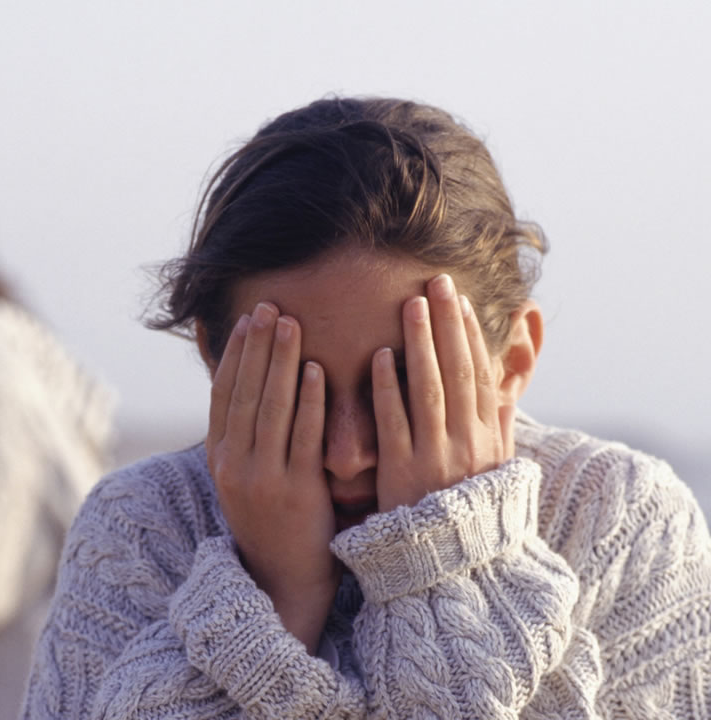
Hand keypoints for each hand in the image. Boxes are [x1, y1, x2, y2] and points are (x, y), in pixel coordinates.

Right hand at [206, 302, 337, 653]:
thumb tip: (253, 389)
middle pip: (244, 392)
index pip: (222, 394)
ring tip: (291, 324)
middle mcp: (233, 464)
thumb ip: (248, 437)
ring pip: (269, 407)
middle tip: (270, 306)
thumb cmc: (272, 522)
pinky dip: (309, 401)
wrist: (282, 581)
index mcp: (219, 458)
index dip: (235, 354)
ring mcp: (261, 478)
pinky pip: (301, 436)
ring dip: (280, 361)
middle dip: (257, 345)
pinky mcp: (294, 491)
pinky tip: (317, 370)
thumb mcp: (245, 478)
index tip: (248, 319)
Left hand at [371, 273, 510, 511]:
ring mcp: (435, 458)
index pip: (482, 376)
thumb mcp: (493, 471)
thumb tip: (507, 392)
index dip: (473, 337)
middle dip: (449, 325)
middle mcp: (467, 444)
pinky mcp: (403, 474)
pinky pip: (395, 424)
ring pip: (429, 390)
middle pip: (458, 373)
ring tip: (411, 305)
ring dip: (420, 344)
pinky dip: (388, 388)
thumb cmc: (467, 516)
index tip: (462, 302)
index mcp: (488, 440)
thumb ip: (498, 430)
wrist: (449, 569)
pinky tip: (379, 357)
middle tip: (438, 283)